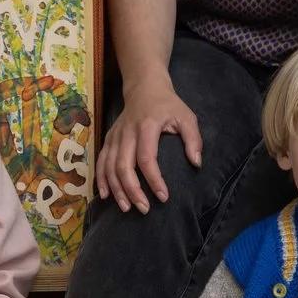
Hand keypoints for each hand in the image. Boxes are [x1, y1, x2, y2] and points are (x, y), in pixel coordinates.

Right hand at [97, 82, 202, 211]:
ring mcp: (115, 136)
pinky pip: (101, 162)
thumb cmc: (168, 105)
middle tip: (144, 209)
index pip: (147, 158)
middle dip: (132, 190)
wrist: (144, 87)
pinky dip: (101, 179)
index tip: (163, 197)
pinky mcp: (109, 139)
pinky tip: (106, 196)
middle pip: (124, 166)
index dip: (154, 180)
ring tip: (126, 208)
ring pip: (109, 166)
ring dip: (116, 189)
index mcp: (147, 126)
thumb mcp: (186, 117)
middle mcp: (127, 132)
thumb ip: (193, 139)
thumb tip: (197, 163)